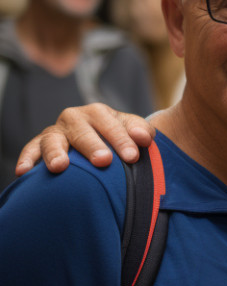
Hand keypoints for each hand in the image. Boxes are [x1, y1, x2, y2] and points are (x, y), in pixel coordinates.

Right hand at [14, 104, 153, 176]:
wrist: (98, 140)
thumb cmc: (118, 138)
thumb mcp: (131, 130)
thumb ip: (141, 131)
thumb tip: (144, 138)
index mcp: (99, 113)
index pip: (111, 125)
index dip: (122, 140)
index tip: (132, 156)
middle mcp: (75, 119)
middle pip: (82, 132)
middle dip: (93, 145)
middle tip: (103, 160)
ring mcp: (56, 132)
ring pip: (53, 140)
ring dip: (56, 152)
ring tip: (60, 166)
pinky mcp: (40, 144)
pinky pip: (31, 150)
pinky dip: (27, 159)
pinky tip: (24, 171)